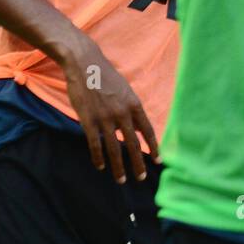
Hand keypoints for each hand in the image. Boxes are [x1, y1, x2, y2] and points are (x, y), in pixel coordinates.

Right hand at [59, 36, 159, 182]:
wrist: (85, 64)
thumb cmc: (106, 76)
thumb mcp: (126, 90)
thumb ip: (132, 109)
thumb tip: (137, 128)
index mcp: (135, 105)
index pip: (147, 131)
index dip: (154, 148)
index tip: (158, 161)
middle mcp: (123, 113)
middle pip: (133, 144)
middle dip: (138, 164)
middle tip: (141, 178)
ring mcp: (105, 118)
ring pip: (114, 149)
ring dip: (118, 167)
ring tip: (122, 180)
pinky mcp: (88, 120)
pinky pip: (95, 144)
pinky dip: (98, 157)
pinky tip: (101, 166)